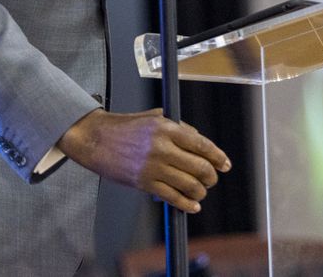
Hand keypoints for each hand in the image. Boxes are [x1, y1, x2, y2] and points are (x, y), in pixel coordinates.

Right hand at [57, 108, 230, 213]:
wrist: (97, 139)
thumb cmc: (125, 127)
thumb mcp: (153, 117)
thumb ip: (178, 127)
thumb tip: (199, 140)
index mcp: (166, 128)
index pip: (201, 144)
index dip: (218, 156)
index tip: (225, 164)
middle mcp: (162, 147)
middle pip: (200, 167)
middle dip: (211, 176)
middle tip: (211, 178)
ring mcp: (153, 167)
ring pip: (190, 185)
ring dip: (200, 191)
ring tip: (200, 191)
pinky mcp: (145, 183)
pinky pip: (173, 198)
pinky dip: (187, 204)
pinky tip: (192, 205)